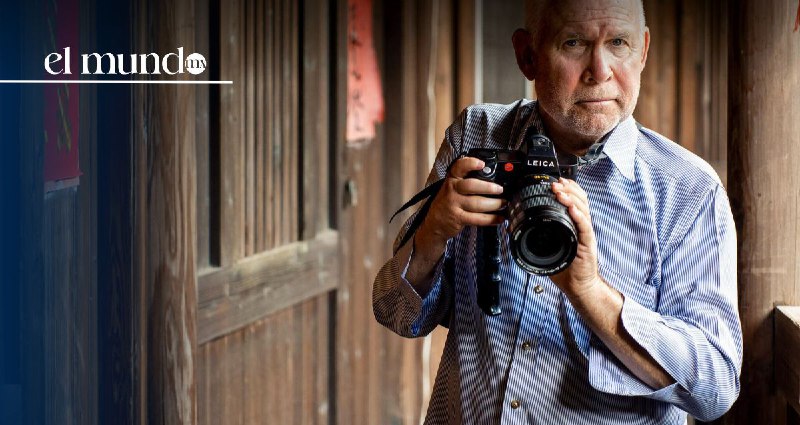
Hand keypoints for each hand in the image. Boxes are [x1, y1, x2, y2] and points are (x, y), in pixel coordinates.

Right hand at [416, 157, 506, 247]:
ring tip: (503, 203)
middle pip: (471, 185)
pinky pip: (477, 219)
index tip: (482, 164)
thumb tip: (493, 180)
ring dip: (494, 204)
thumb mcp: (453, 188)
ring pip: (477, 203)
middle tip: (500, 190)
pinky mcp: (458, 218)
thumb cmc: (449, 202)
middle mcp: (452, 189)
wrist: (435, 223)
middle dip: (489, 188)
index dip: (470, 163)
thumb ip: (467, 181)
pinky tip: (499, 218)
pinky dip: (491, 219)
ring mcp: (454, 204)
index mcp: (452, 179)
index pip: (459, 167)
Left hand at [549, 178, 600, 298]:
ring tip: (561, 192)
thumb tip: (518, 230)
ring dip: (571, 198)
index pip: (575, 200)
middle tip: (556, 184)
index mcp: (574, 224)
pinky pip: (585, 227)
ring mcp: (585, 234)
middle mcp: (581, 226)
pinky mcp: (588, 243)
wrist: (579, 285)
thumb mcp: (549, 248)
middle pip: (580, 200)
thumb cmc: (566, 268)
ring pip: (583, 209)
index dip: (568, 188)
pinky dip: (578, 216)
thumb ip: (539, 236)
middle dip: (568, 189)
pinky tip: (572, 210)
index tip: (557, 181)